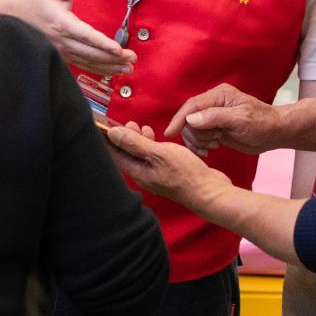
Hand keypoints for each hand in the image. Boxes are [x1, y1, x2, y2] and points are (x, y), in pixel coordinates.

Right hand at [8, 0, 132, 75]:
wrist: (13, 18)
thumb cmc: (36, 1)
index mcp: (62, 24)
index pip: (86, 36)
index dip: (103, 43)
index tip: (118, 49)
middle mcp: (62, 41)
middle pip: (91, 54)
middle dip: (113, 58)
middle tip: (132, 59)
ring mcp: (61, 52)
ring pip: (88, 63)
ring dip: (109, 67)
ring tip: (128, 68)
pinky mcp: (62, 57)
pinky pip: (83, 66)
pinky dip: (99, 70)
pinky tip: (112, 71)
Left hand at [104, 122, 230, 214]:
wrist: (210, 192)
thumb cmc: (187, 175)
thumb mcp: (158, 153)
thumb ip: (135, 143)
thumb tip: (113, 133)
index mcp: (137, 172)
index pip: (115, 154)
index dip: (109, 139)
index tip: (106, 125)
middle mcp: (144, 176)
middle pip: (127, 155)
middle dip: (125, 137)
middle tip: (128, 123)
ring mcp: (156, 176)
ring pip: (141, 156)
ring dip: (138, 140)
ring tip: (142, 127)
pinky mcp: (168, 174)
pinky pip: (153, 158)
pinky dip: (151, 146)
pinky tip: (157, 140)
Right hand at [167, 84, 283, 156]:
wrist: (276, 132)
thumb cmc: (263, 123)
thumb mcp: (241, 119)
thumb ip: (215, 117)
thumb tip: (191, 119)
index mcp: (218, 95)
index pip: (191, 106)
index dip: (179, 119)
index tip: (169, 134)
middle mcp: (213, 103)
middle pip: (188, 119)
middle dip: (196, 135)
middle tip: (214, 142)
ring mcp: (212, 116)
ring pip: (191, 130)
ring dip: (199, 141)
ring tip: (216, 145)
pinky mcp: (214, 128)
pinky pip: (197, 137)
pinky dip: (200, 146)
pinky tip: (210, 150)